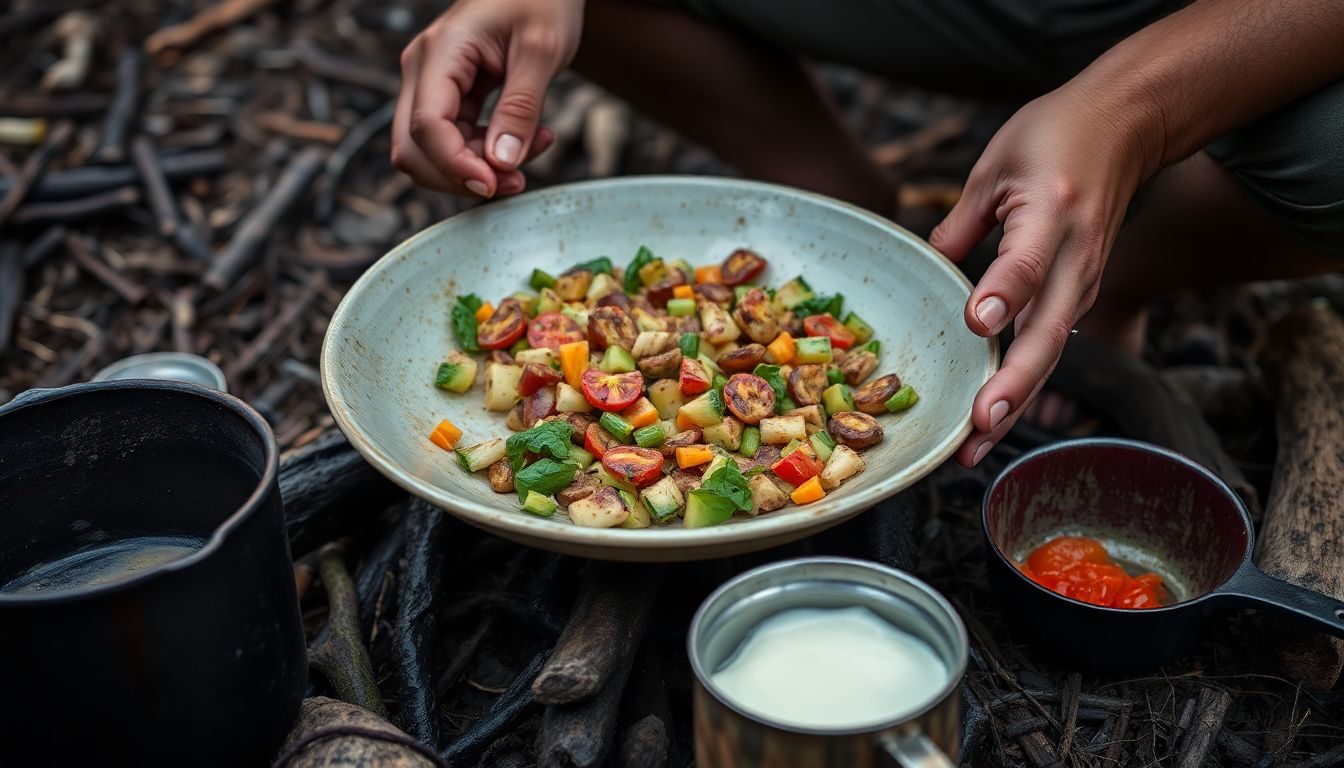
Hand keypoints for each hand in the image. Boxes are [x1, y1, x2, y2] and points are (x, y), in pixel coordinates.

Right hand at [392, 0, 582, 196]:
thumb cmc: (541, 1)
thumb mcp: (542, 51)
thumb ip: (521, 108)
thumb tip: (501, 163)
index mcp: (440, 52)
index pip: (427, 125)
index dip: (455, 166)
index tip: (494, 185)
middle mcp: (424, 70)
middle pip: (414, 149)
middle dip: (460, 178)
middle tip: (515, 183)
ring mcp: (432, 85)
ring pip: (432, 153)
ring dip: (478, 168)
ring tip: (535, 148)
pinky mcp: (450, 97)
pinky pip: (455, 142)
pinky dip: (487, 154)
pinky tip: (529, 139)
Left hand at [929, 85, 1148, 466]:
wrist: (1128, 125)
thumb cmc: (1055, 135)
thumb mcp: (997, 163)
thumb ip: (963, 221)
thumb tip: (930, 266)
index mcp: (1050, 214)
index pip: (1027, 263)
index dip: (1004, 294)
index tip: (977, 324)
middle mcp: (1076, 257)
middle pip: (1048, 332)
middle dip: (1012, 384)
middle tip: (978, 425)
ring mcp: (1083, 281)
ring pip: (1051, 352)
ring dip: (1014, 401)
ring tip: (973, 448)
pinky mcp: (1080, 295)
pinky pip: (1050, 347)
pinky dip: (1022, 387)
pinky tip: (989, 422)